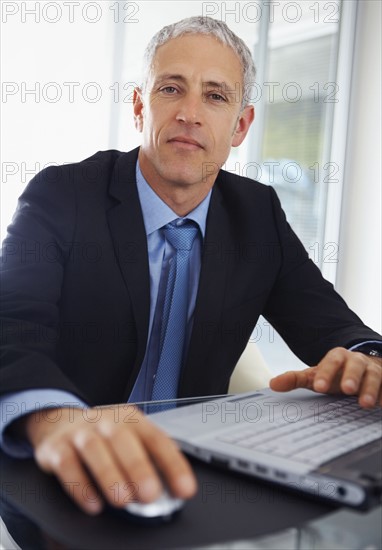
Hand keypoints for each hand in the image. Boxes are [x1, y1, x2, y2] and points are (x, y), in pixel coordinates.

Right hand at [19, 405, 196, 513]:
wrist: (60, 423)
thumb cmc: (104, 436)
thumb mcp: (130, 438)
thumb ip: (150, 459)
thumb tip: (174, 490)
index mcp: (132, 419)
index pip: (156, 438)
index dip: (172, 464)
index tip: (184, 489)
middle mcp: (107, 422)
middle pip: (123, 439)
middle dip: (138, 467)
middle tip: (150, 494)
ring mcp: (81, 433)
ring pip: (94, 449)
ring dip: (110, 475)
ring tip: (122, 500)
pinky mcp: (57, 448)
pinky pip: (67, 465)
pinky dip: (80, 486)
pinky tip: (93, 503)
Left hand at [270, 347, 381, 407]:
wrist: (364, 369)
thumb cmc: (336, 375)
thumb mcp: (316, 375)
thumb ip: (296, 379)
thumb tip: (273, 384)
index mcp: (338, 357)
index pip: (332, 361)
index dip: (325, 372)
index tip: (319, 386)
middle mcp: (358, 361)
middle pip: (356, 365)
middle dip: (352, 376)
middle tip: (347, 389)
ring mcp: (374, 371)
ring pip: (375, 376)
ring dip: (371, 389)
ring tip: (365, 404)